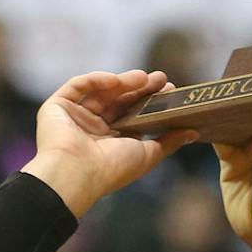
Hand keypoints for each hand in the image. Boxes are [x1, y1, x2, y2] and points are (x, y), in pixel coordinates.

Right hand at [21, 70, 195, 217]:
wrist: (76, 173)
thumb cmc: (112, 169)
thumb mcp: (148, 154)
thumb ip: (169, 141)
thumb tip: (194, 131)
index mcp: (111, 141)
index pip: (133, 114)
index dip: (151, 100)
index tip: (169, 89)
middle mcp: (92, 128)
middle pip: (119, 100)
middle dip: (141, 88)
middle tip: (161, 78)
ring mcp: (74, 116)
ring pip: (101, 91)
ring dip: (123, 81)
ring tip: (144, 77)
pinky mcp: (57, 107)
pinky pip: (78, 86)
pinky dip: (96, 80)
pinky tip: (116, 79)